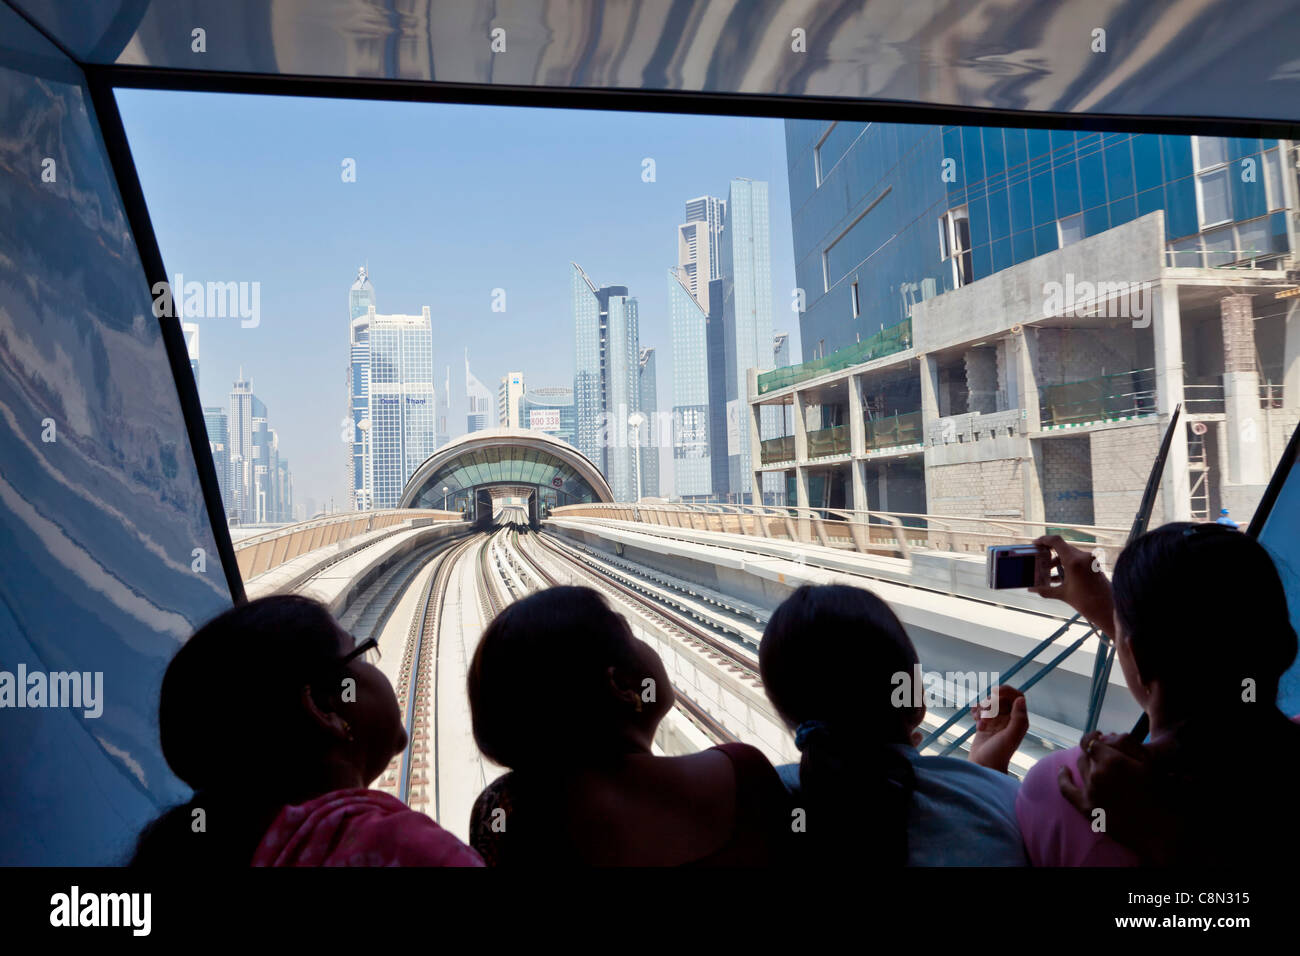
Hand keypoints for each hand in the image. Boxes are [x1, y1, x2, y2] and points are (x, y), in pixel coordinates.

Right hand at [968, 685, 1028, 773]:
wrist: (984, 767)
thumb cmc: (998, 754)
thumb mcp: (1010, 737)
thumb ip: (1018, 718)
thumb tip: (1020, 699)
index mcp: (1019, 720)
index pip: (1016, 696)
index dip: (1006, 691)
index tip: (994, 692)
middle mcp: (1009, 719)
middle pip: (1000, 698)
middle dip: (990, 703)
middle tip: (984, 715)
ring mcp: (997, 721)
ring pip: (989, 703)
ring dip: (982, 708)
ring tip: (979, 722)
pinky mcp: (985, 724)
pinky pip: (981, 709)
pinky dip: (976, 711)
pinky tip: (974, 720)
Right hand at [1031, 535, 1115, 636]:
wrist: (1109, 610)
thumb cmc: (1087, 603)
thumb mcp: (1063, 595)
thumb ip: (1045, 590)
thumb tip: (1031, 589)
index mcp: (1074, 561)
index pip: (1056, 541)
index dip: (1043, 540)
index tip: (1034, 544)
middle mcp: (1083, 557)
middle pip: (1061, 548)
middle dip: (1049, 554)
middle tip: (1038, 561)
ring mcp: (1090, 560)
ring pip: (1069, 554)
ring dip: (1057, 561)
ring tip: (1048, 572)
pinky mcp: (1094, 565)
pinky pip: (1077, 560)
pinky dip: (1066, 565)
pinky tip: (1059, 577)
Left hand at [1057, 731, 1177, 862]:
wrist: (1163, 831)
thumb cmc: (1162, 794)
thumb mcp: (1149, 762)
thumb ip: (1127, 743)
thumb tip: (1107, 736)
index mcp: (1113, 760)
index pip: (1093, 741)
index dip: (1098, 739)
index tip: (1104, 739)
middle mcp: (1097, 773)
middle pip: (1087, 754)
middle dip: (1096, 752)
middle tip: (1107, 754)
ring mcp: (1090, 791)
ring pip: (1080, 767)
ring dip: (1087, 762)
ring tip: (1097, 762)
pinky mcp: (1087, 808)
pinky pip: (1066, 789)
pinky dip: (1063, 777)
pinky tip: (1064, 770)